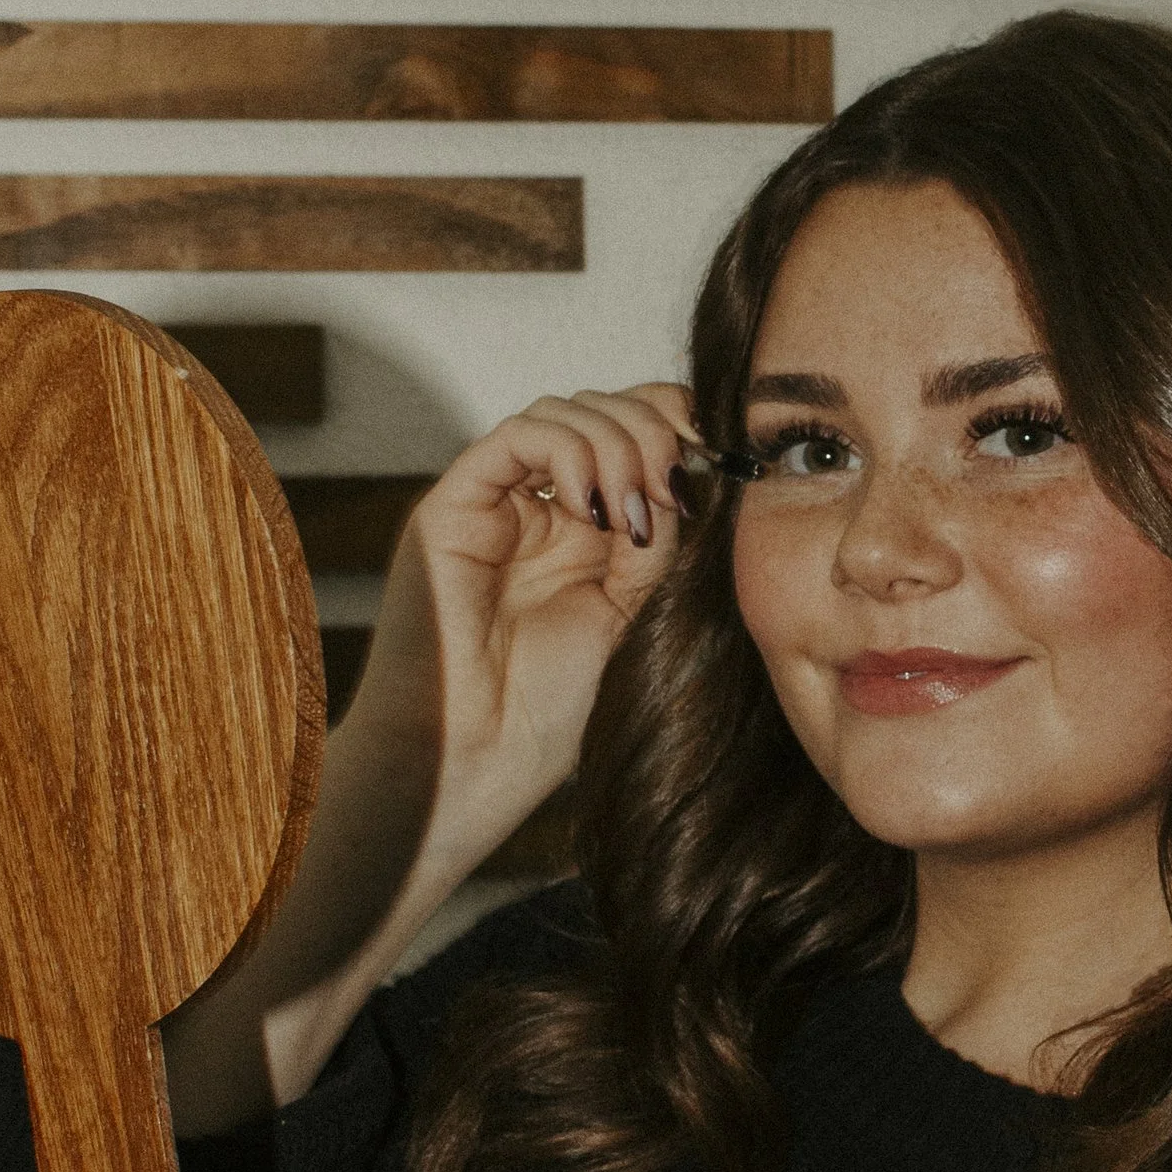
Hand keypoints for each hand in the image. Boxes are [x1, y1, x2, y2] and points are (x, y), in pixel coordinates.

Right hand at [347, 379, 703, 815]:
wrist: (479, 760)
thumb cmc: (548, 709)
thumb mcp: (634, 610)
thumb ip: (659, 540)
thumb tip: (688, 470)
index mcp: (591, 530)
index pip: (638, 435)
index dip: (679, 426)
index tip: (717, 457)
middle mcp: (543, 506)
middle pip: (606, 411)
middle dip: (653, 430)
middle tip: (671, 486)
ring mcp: (499, 503)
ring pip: (563, 413)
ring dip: (615, 442)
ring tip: (628, 510)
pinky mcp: (455, 507)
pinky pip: (513, 438)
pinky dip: (564, 449)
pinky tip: (589, 502)